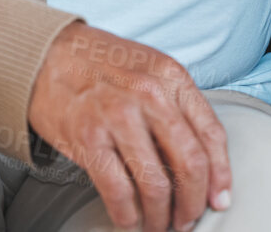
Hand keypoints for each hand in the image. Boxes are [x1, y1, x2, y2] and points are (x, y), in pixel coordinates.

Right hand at [27, 23, 229, 231]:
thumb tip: (201, 160)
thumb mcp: (153, 72)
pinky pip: (117, 189)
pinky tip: (130, 221)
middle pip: (190, 162)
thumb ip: (178, 107)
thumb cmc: (105, 67)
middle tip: (189, 220)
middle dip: (193, 202)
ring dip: (161, 215)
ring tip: (160, 225)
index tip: (220, 198)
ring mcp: (118, 116)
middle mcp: (151, 95)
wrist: (49, 56)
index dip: (221, 174)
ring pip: (155, 183)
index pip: (212, 134)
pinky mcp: (87, 138)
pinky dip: (127, 215)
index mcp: (174, 78)